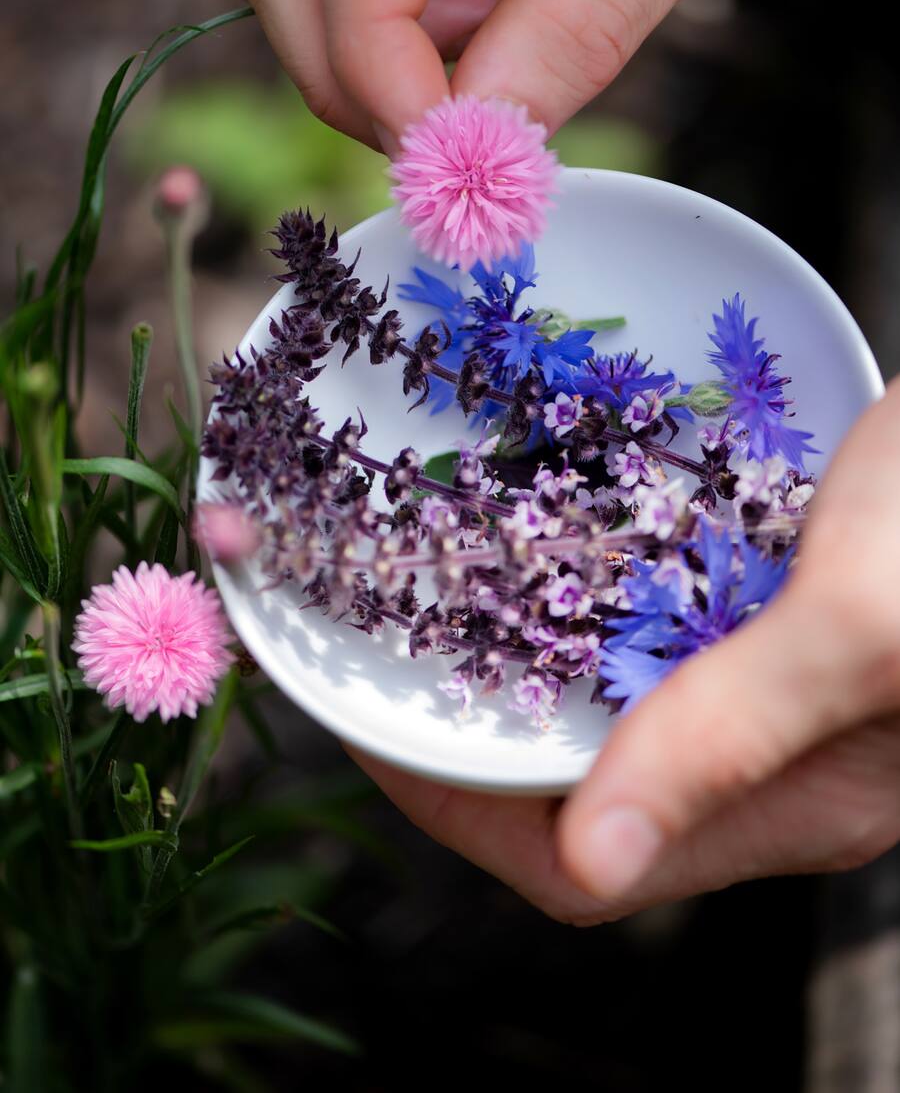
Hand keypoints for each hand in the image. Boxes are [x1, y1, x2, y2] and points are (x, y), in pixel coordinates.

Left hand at [343, 377, 899, 924]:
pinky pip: (648, 646)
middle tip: (381, 654)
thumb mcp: (858, 622)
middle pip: (581, 795)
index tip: (364, 728)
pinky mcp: (777, 629)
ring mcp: (777, 700)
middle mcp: (777, 771)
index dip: (454, 814)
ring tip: (437, 600)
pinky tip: (542, 551)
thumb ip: (730, 736)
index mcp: (795, 807)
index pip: (578, 869)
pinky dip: (579, 612)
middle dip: (469, 741)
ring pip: (609, 716)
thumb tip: (594, 867)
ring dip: (516, 671)